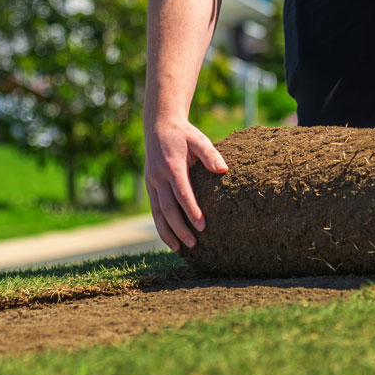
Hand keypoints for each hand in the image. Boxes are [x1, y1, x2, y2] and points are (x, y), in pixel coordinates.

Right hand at [145, 116, 227, 251]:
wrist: (158, 126)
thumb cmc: (184, 134)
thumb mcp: (199, 139)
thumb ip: (211, 155)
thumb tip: (223, 170)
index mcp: (172, 167)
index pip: (182, 193)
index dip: (191, 210)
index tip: (202, 226)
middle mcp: (159, 177)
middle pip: (169, 208)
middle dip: (180, 227)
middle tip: (194, 243)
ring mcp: (152, 183)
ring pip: (158, 213)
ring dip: (167, 232)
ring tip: (179, 249)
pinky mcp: (150, 187)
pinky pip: (155, 210)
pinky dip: (161, 226)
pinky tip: (170, 239)